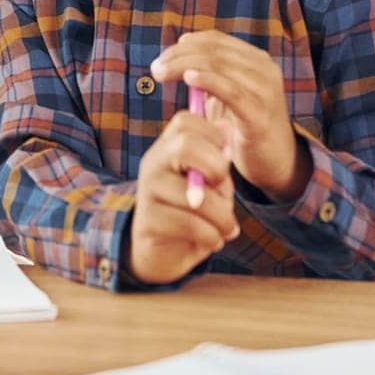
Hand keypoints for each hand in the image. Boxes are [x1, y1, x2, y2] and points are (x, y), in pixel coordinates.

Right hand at [126, 109, 240, 284]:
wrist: (162, 254)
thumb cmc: (193, 212)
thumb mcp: (211, 182)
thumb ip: (219, 157)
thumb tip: (227, 127)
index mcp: (168, 147)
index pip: (186, 120)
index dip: (213, 135)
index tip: (224, 160)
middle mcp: (153, 163)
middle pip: (186, 145)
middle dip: (216, 168)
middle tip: (223, 190)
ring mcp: (147, 191)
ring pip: (195, 196)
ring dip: (222, 217)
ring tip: (228, 228)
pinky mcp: (147, 221)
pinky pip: (189, 224)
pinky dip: (211, 236)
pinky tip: (214, 240)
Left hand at [150, 32, 309, 201]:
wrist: (275, 162)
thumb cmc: (244, 127)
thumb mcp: (227, 95)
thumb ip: (210, 74)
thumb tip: (177, 54)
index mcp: (256, 60)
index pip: (216, 40)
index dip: (186, 45)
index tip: (163, 56)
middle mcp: (264, 69)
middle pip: (214, 51)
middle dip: (179, 55)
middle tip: (156, 67)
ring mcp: (265, 91)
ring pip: (220, 66)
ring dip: (184, 66)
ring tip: (161, 73)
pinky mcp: (260, 115)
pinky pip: (231, 92)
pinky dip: (208, 81)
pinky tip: (189, 79)